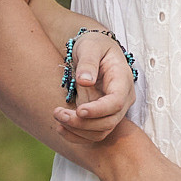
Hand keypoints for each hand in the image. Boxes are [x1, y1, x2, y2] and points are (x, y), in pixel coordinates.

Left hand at [54, 25, 134, 145]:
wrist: (94, 51)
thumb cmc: (93, 45)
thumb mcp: (90, 46)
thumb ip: (88, 62)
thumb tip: (85, 81)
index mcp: (123, 79)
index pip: (117, 102)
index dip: (99, 110)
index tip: (79, 110)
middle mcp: (123, 98)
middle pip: (109, 121)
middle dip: (83, 123)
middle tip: (59, 114)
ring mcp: (114, 110)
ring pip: (101, 131)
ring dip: (78, 131)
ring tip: (58, 117)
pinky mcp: (103, 117)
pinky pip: (93, 134)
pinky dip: (77, 135)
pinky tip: (61, 128)